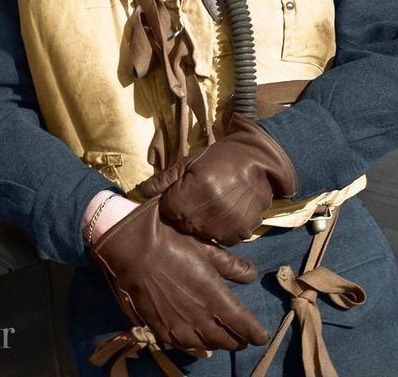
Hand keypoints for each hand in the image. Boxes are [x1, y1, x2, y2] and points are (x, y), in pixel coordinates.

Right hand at [91, 196, 268, 351]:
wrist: (132, 249)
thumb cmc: (171, 241)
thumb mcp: (205, 247)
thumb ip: (230, 265)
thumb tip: (252, 276)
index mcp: (214, 296)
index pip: (242, 324)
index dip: (254, 333)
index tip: (261, 335)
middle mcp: (200, 318)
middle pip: (227, 339)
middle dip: (239, 339)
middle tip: (245, 336)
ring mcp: (179, 327)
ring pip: (207, 345)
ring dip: (219, 342)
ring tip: (225, 337)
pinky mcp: (162, 329)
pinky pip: (185, 345)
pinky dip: (197, 343)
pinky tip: (198, 338)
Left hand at [138, 113, 296, 244]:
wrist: (258, 160)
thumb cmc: (220, 158)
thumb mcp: (189, 162)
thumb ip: (164, 180)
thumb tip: (139, 191)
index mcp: (190, 194)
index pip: (168, 211)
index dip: (174, 201)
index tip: (185, 191)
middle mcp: (207, 214)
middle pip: (185, 225)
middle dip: (188, 213)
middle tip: (202, 195)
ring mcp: (226, 225)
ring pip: (204, 235)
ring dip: (206, 223)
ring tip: (216, 202)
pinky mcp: (242, 231)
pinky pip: (225, 239)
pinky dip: (224, 229)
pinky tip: (228, 211)